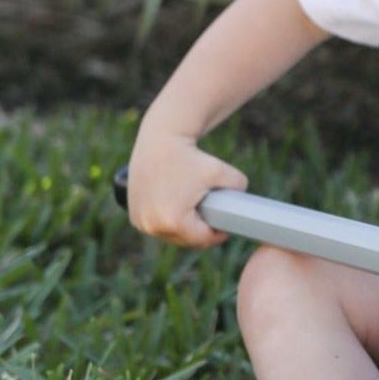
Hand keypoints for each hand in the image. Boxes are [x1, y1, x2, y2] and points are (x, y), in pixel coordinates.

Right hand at [125, 127, 247, 247]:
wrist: (160, 140)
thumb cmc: (191, 157)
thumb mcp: (222, 172)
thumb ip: (239, 190)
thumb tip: (244, 208)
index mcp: (174, 221)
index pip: (203, 240)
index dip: (218, 234)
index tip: (226, 227)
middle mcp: (152, 225)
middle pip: (186, 239)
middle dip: (200, 230)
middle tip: (212, 217)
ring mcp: (141, 221)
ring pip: (171, 234)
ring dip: (184, 227)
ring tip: (195, 211)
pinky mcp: (134, 215)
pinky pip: (157, 225)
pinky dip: (168, 220)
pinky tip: (177, 208)